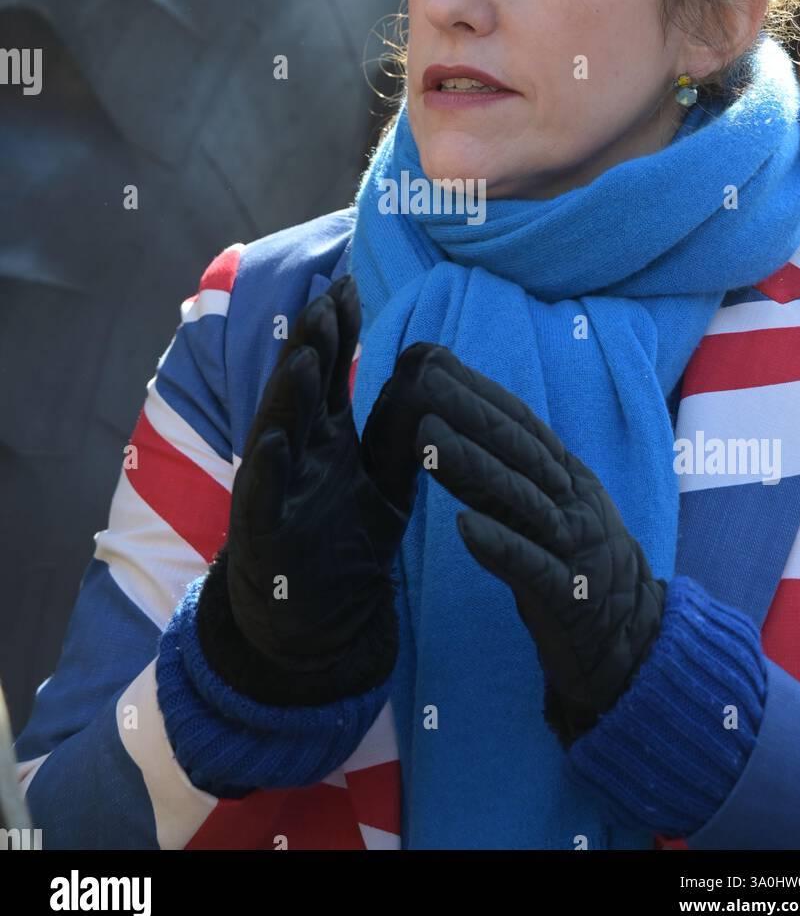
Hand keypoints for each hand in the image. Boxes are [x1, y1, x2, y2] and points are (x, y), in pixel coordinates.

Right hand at [198, 275, 426, 700]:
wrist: (318, 629)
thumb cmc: (347, 546)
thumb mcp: (386, 482)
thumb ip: (398, 430)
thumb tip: (421, 369)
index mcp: (322, 438)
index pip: (327, 373)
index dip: (335, 332)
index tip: (348, 286)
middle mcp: (293, 455)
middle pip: (299, 391)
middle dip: (310, 347)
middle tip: (325, 301)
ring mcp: (273, 492)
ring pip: (276, 434)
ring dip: (286, 397)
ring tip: (302, 358)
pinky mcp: (263, 535)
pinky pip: (262, 498)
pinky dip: (266, 469)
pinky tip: (274, 439)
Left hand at [386, 341, 666, 741]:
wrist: (635, 642)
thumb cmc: (579, 569)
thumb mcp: (554, 511)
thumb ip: (513, 476)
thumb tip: (459, 431)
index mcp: (570, 479)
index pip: (521, 425)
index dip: (479, 390)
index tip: (435, 360)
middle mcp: (573, 503)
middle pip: (518, 450)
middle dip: (468, 411)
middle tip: (423, 378)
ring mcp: (573, 547)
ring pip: (520, 498)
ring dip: (471, 466)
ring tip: (426, 437)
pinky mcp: (568, 596)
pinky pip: (530, 567)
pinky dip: (499, 544)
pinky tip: (462, 527)